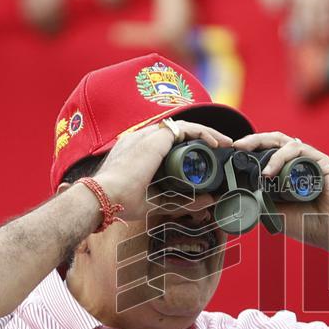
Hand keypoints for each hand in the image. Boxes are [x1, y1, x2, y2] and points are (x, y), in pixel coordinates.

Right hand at [91, 119, 232, 221]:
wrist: (104, 197)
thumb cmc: (121, 202)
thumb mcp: (158, 201)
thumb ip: (181, 201)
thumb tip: (208, 202)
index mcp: (137, 151)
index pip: (168, 142)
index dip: (189, 146)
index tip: (206, 158)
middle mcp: (141, 138)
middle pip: (178, 132)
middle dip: (202, 137)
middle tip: (220, 148)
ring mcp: (147, 135)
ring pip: (184, 126)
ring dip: (207, 133)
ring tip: (224, 143)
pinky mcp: (155, 138)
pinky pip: (185, 128)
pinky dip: (202, 133)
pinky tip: (215, 143)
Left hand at [232, 132, 328, 250]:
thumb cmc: (310, 224)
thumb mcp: (274, 213)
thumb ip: (258, 202)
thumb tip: (233, 197)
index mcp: (287, 172)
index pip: (266, 152)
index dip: (249, 149)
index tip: (232, 154)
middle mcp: (297, 163)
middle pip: (272, 141)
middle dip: (252, 140)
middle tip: (236, 146)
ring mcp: (309, 160)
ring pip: (282, 141)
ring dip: (263, 147)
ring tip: (252, 162)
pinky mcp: (320, 160)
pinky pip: (297, 149)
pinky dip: (280, 157)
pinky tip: (269, 172)